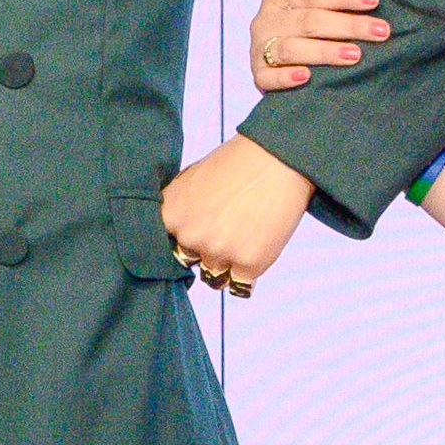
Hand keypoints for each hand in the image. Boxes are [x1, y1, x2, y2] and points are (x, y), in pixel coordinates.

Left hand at [156, 135, 311, 296]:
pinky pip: (240, 285)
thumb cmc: (237, 163)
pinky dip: (247, 273)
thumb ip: (178, 211)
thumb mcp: (191, 180)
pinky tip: (256, 247)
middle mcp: (190, 237)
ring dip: (228, 262)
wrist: (278, 159)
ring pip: (215, 275)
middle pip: (192, 261)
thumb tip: (175, 237)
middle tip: (229, 225)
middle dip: (207, 249)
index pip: (166, 247)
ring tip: (245, 232)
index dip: (183, 241)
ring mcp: (218, 252)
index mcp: (171, 215)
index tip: (197, 232)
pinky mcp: (248, 264)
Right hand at [247, 0, 389, 89]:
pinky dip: (286, 77)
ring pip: (291, 48)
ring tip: (355, 55)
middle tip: (380, 32)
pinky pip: (268, 77)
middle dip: (348, 26)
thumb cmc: (306, 32)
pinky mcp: (257, 75)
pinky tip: (307, 76)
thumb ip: (340, 4)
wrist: (278, 64)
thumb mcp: (320, 11)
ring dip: (325, 51)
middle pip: (308, 21)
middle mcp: (266, 20)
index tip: (374, 0)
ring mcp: (258, 48)